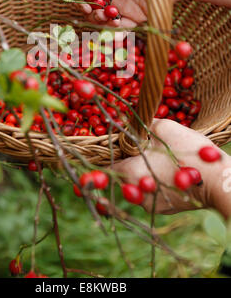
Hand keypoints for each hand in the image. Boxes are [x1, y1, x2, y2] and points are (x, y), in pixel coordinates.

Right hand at [74, 0, 230, 26]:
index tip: (86, 5)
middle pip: (90, 8)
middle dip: (93, 14)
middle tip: (104, 14)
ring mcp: (120, 5)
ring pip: (102, 21)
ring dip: (104, 24)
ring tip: (115, 21)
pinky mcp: (133, 18)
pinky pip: (120, 29)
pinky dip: (117, 34)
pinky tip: (119, 34)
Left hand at [113, 119, 230, 217]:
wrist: (219, 182)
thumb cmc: (189, 153)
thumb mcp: (165, 128)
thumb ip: (143, 125)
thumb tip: (132, 122)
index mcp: (130, 173)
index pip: (111, 163)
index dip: (117, 151)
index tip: (126, 142)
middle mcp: (136, 193)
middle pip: (124, 175)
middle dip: (132, 161)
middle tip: (145, 149)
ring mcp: (151, 205)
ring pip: (139, 185)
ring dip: (145, 173)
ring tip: (160, 160)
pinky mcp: (164, 209)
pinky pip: (153, 194)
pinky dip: (157, 183)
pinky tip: (170, 172)